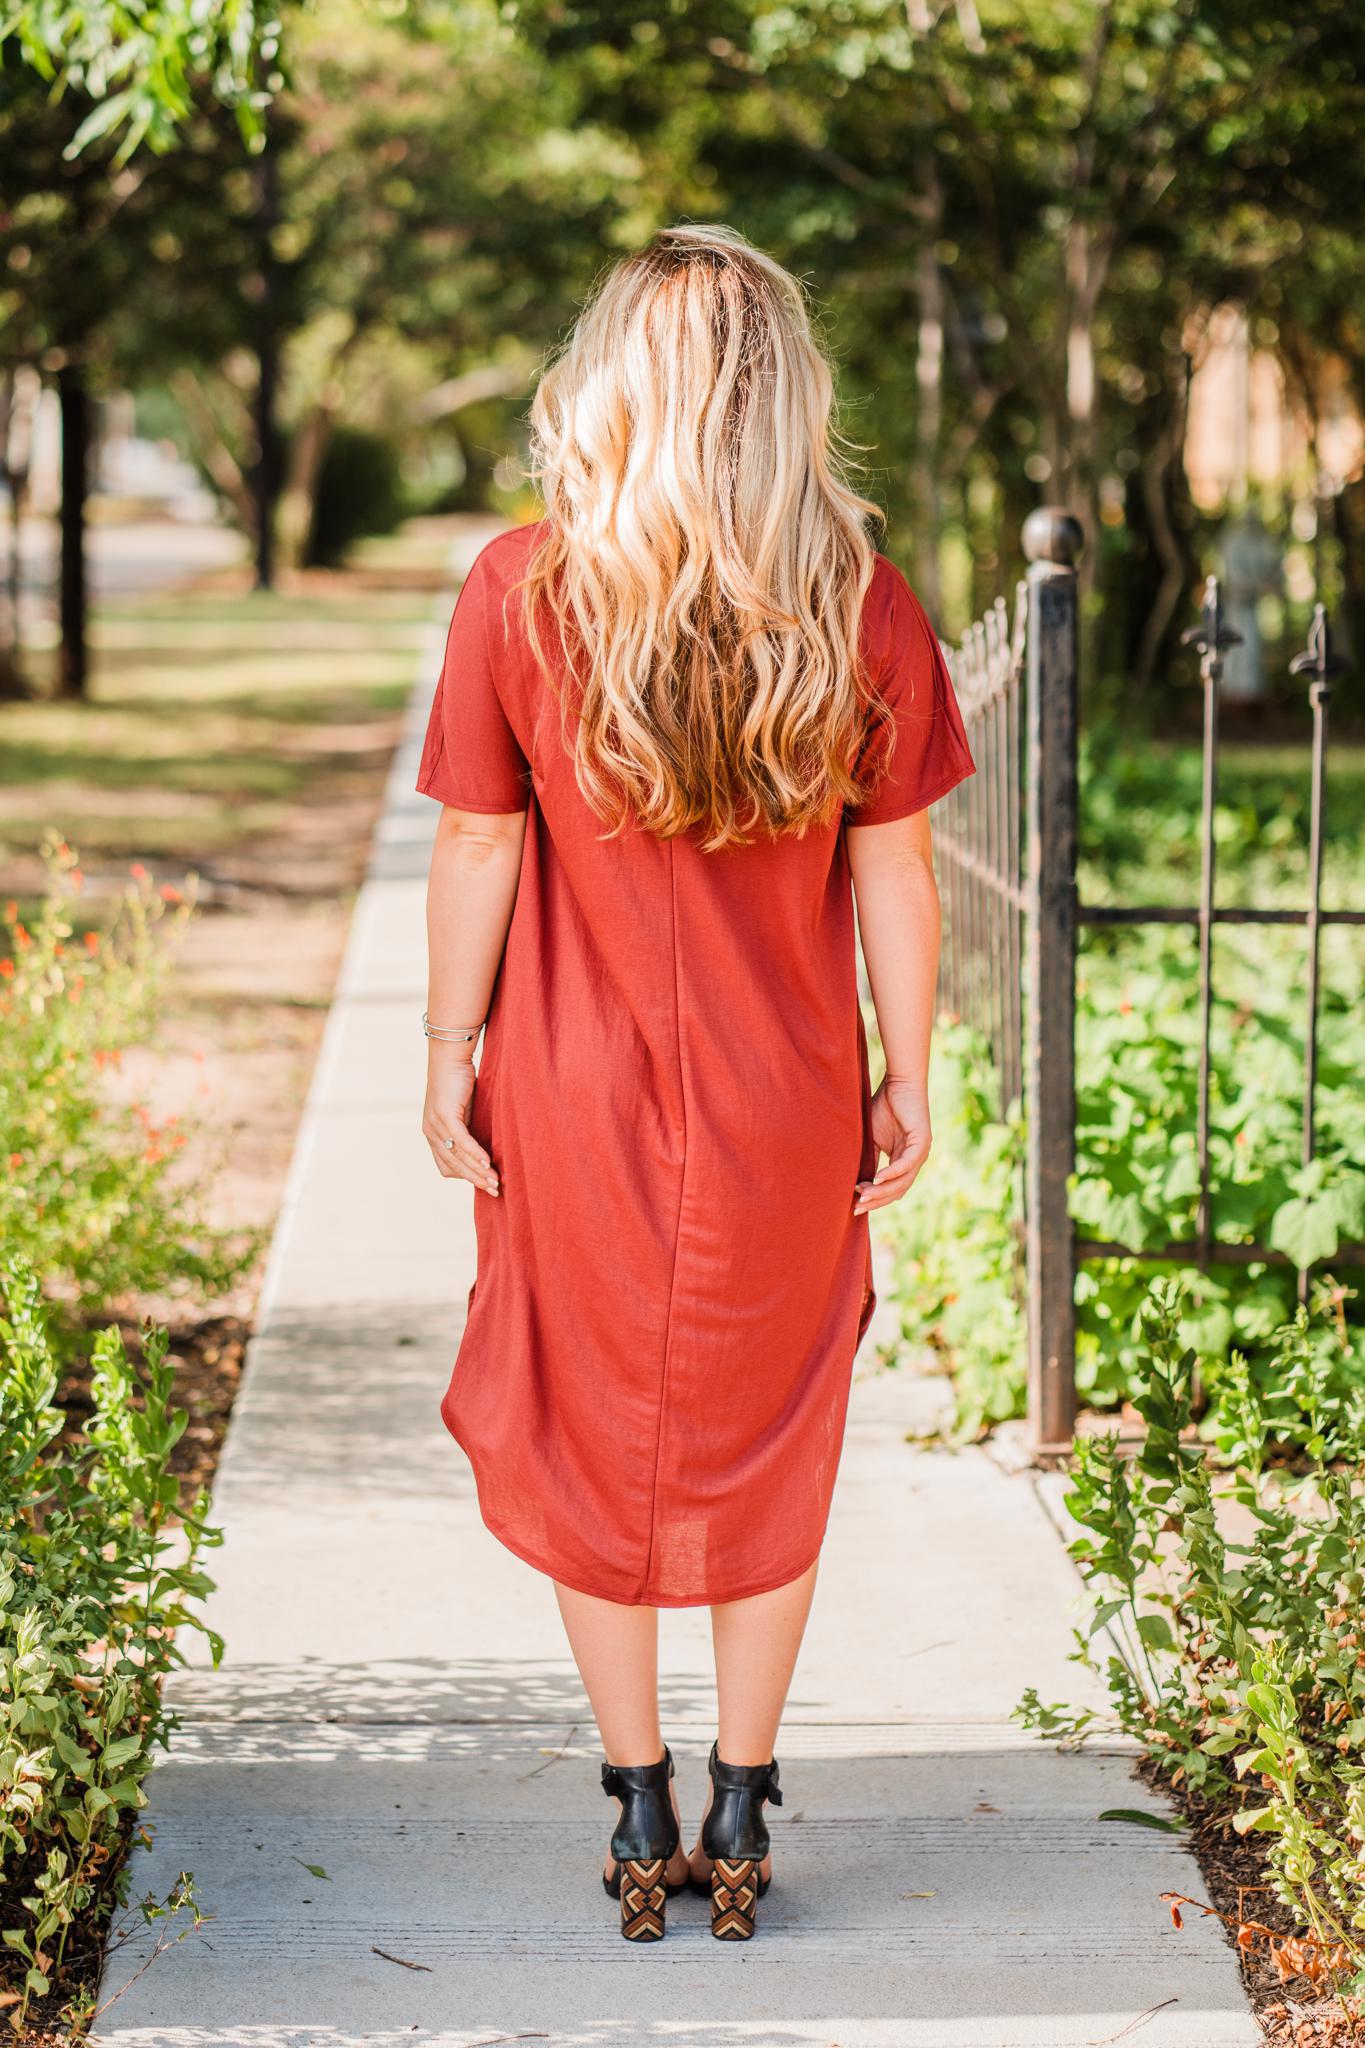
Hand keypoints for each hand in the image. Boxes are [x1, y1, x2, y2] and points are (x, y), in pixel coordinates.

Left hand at [422, 1049, 499, 1195]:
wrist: (450, 1056)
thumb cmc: (460, 1081)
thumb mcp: (463, 1111)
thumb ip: (468, 1129)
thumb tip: (485, 1146)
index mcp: (432, 1134)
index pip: (446, 1166)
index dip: (465, 1177)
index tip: (484, 1184)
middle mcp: (430, 1132)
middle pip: (453, 1166)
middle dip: (475, 1180)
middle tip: (495, 1191)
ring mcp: (435, 1125)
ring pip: (458, 1157)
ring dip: (478, 1171)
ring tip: (496, 1181)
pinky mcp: (445, 1115)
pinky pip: (462, 1141)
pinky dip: (475, 1154)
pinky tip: (488, 1164)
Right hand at [854, 1076, 931, 1214]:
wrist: (899, 1083)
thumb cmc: (885, 1106)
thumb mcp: (872, 1138)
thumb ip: (869, 1159)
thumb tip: (856, 1181)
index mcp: (904, 1161)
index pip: (891, 1189)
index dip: (874, 1199)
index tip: (854, 1205)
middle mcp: (915, 1161)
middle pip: (897, 1191)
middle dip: (876, 1200)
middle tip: (857, 1206)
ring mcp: (921, 1153)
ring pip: (902, 1181)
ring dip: (882, 1190)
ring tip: (863, 1194)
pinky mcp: (922, 1142)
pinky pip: (906, 1164)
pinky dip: (892, 1173)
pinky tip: (877, 1179)